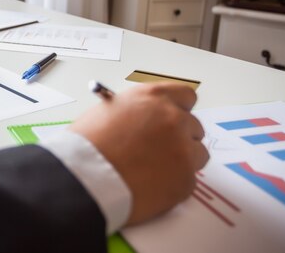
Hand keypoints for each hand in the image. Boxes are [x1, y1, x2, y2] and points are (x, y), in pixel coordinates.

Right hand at [69, 82, 207, 225]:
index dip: (178, 109)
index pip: (185, 96)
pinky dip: (173, 185)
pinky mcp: (186, 180)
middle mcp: (173, 118)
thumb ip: (134, 112)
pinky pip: (188, 181)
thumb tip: (140, 121)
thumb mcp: (107, 111)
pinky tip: (150, 187)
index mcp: (153, 97)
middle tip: (159, 151)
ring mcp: (184, 150)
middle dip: (179, 138)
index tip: (172, 119)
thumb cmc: (87, 145)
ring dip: (182, 160)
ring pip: (198, 154)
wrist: (86, 177)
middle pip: (193, 126)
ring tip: (154, 171)